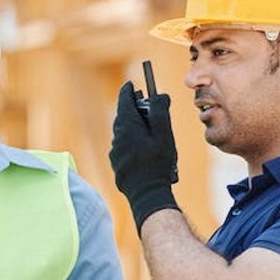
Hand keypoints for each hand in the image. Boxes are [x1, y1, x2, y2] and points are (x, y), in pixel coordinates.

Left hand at [109, 77, 179, 232]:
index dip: (128, 91)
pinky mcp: (117, 164)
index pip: (124, 101)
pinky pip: (123, 148)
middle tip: (143, 104)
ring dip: (133, 127)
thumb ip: (160, 112)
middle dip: (133, 108)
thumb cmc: (158, 163)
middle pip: (123, 117)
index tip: (131, 85)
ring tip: (146, 127)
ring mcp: (115, 152)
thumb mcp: (163, 134)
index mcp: (127, 127)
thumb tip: (159, 95)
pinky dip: (131, 142)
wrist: (147, 194)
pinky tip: (142, 149)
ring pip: (122, 133)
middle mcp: (117, 138)